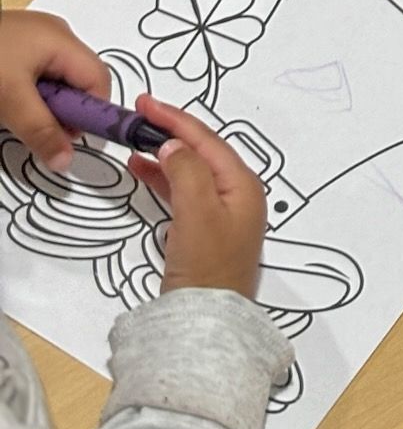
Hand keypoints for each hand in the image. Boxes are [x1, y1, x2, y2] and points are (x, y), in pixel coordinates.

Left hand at [0, 10, 111, 171]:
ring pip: (56, 82)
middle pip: (78, 82)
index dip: (91, 114)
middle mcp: (56, 36)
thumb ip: (41, 131)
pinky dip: (29, 95)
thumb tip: (66, 161)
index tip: (69, 140)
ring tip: (15, 113)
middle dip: (63, 111)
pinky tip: (8, 102)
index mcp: (62, 40)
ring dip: (43, 106)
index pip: (99, 81)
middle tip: (35, 129)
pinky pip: (38, 76)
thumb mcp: (10, 100)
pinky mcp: (18, 46)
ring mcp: (36, 39)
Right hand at [126, 95, 267, 297]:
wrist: (204, 326)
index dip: (175, 118)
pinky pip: (184, 192)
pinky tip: (143, 171)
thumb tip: (175, 142)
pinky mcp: (205, 232)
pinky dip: (164, 179)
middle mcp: (237, 194)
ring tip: (134, 141)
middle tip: (138, 116)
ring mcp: (222, 214)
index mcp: (243, 184)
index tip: (146, 103)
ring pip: (191, 171)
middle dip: (171, 131)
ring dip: (164, 154)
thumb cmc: (206, 266)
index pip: (207, 139)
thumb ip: (187, 170)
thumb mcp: (196, 210)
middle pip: (201, 151)